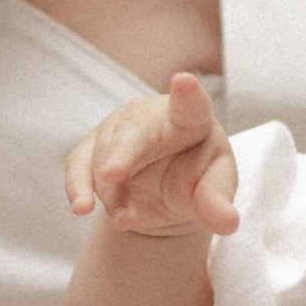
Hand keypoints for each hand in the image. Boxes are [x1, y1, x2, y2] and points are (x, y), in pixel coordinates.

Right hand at [67, 72, 239, 239]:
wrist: (166, 188)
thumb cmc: (196, 175)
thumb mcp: (213, 188)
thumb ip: (217, 202)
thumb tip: (228, 224)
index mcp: (189, 118)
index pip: (191, 105)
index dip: (187, 94)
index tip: (184, 81)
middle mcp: (149, 117)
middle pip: (134, 130)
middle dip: (122, 151)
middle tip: (112, 174)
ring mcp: (117, 131)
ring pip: (104, 156)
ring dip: (111, 192)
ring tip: (125, 221)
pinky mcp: (92, 151)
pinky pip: (79, 165)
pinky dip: (77, 186)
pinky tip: (81, 207)